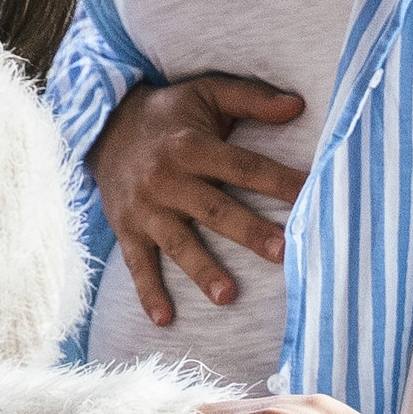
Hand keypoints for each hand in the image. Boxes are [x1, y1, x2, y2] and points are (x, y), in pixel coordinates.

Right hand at [88, 76, 307, 325]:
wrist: (102, 125)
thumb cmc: (171, 113)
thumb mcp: (207, 93)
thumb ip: (252, 98)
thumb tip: (298, 105)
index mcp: (191, 145)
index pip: (242, 165)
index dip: (277, 180)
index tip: (310, 194)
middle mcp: (166, 178)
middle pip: (214, 209)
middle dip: (248, 231)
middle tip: (282, 253)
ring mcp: (144, 208)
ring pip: (178, 243)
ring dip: (203, 270)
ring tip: (228, 297)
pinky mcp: (126, 228)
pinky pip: (138, 264)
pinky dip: (149, 293)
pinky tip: (166, 320)